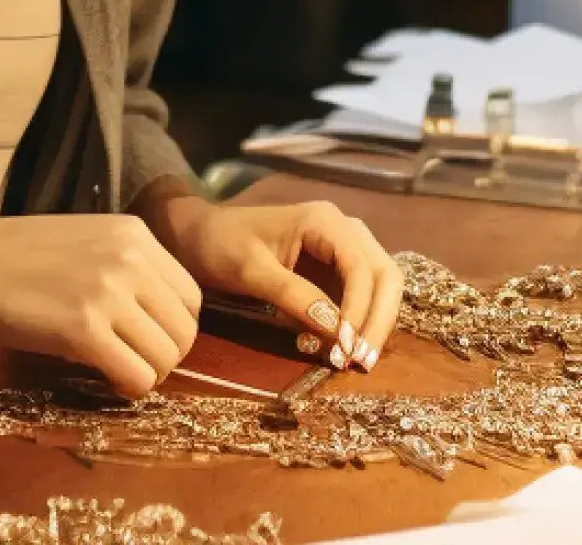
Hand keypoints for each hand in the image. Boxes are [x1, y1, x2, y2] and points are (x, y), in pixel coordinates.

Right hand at [0, 213, 202, 396]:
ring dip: (146, 374)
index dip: (172, 328)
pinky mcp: (83, 329)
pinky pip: (137, 377)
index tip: (143, 340)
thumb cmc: (8, 257)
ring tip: (114, 371)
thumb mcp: (83, 243)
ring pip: (167, 358)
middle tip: (130, 363)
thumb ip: (123, 270)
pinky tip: (104, 380)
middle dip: (163, 356)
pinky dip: (127, 389)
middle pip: (186, 331)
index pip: (190, 297)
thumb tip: (153, 318)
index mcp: (135, 234)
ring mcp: (109, 293)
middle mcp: (131, 258)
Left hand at [140, 192, 402, 370]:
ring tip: (352, 360)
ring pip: (379, 286)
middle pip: (384, 274)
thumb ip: (295, 297)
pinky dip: (355, 321)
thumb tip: (337, 332)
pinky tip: (334, 345)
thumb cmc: (219, 244)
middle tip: (360, 361)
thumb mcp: (252, 271)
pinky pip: (359, 295)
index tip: (345, 347)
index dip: (359, 308)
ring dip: (372, 323)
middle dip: (378, 319)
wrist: (197, 235)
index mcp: (324, 220)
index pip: (360, 267)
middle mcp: (344, 229)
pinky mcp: (334, 268)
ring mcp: (342, 248)